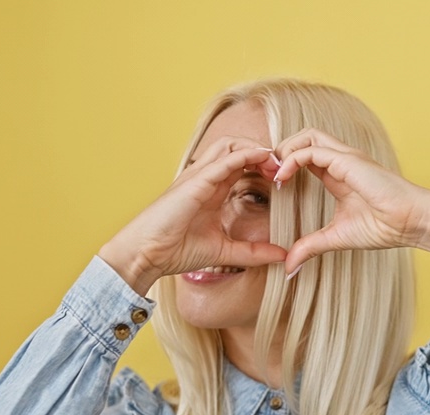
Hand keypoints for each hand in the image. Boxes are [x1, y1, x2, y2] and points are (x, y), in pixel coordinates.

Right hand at [99, 138, 287, 294]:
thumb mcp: (226, 251)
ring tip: (274, 163)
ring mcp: (199, 176)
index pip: (241, 164)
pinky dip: (246, 155)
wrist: (146, 254)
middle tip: (284, 168)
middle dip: (263, 152)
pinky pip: (223, 159)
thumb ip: (254, 252)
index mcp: (212, 190)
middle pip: (237, 147)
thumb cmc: (176, 250)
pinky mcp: (195, 181)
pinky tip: (262, 161)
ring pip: (230, 144)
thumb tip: (283, 255)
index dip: (263, 166)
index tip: (283, 179)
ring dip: (255, 148)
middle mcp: (206, 178)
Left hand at [272, 129, 429, 275]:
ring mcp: (344, 157)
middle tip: (265, 173)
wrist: (411, 222)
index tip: (271, 186)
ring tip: (272, 172)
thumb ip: (311, 247)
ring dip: (284, 150)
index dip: (284, 165)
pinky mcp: (347, 160)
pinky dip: (292, 160)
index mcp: (337, 174)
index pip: (304, 156)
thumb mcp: (336, 238)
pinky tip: (282, 178)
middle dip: (280, 151)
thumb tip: (290, 267)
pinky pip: (311, 150)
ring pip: (305, 136)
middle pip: (302, 138)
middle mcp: (340, 160)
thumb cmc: (385, 227)